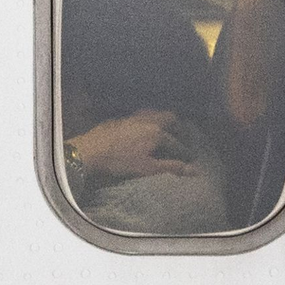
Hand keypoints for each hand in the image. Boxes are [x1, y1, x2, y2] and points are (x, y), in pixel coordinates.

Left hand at [69, 110, 198, 180]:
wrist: (89, 151)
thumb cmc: (119, 162)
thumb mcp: (147, 168)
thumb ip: (172, 167)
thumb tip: (195, 171)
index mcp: (157, 133)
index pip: (177, 143)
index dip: (186, 152)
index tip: (191, 159)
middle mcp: (149, 121)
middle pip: (170, 119)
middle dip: (179, 129)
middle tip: (183, 139)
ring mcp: (134, 117)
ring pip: (156, 114)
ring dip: (165, 121)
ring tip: (167, 131)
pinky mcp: (122, 119)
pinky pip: (142, 115)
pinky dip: (151, 120)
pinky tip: (145, 129)